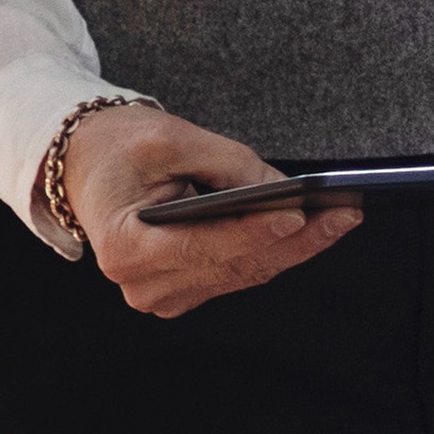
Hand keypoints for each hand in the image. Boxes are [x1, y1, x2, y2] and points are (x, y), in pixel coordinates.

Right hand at [61, 107, 359, 317]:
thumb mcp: (170, 138)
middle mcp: (142, 284)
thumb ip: (226, 164)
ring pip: (245, 274)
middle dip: (294, 240)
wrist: (88, 165)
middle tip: (344, 213)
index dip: (253, 232)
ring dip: (295, 248)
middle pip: (234, 266)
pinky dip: (275, 250)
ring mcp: (163, 295)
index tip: (298, 214)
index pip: (201, 245)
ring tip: (340, 217)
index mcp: (123, 246)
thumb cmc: (119, 148)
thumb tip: (282, 191)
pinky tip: (313, 228)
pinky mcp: (185, 291)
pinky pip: (240, 273)